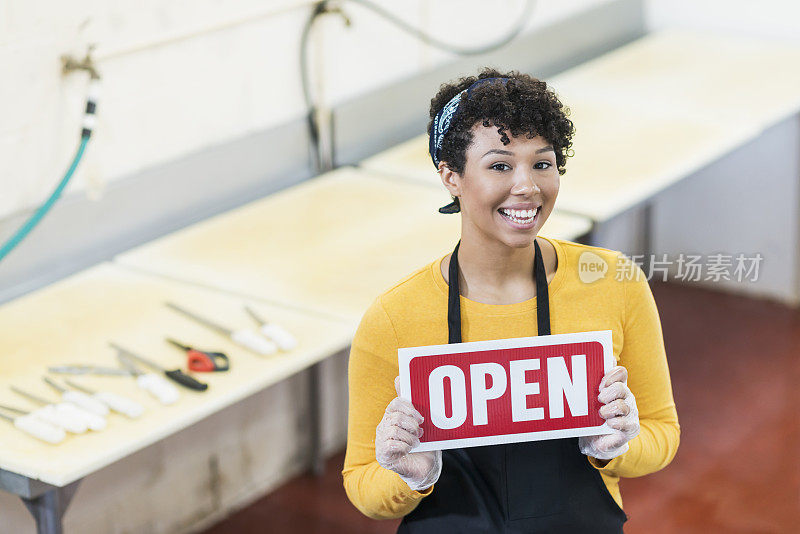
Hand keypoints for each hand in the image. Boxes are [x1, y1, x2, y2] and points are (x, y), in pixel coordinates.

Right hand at [375, 376, 441, 490]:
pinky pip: (391, 444)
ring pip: (394, 430)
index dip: (410, 409)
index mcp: (392, 415)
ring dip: (410, 438)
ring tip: (416, 443)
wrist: (423, 468)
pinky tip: (408, 450)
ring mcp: (381, 440)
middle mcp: (383, 426)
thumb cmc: (422, 443)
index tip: (422, 418)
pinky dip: (404, 447)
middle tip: (420, 433)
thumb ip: (412, 403)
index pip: (396, 403)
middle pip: (396, 416)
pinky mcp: (382, 454)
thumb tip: (399, 377)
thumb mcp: (421, 422)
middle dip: (412, 425)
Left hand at [579, 365, 639, 460]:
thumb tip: (608, 358)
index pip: (621, 373)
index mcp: (617, 386)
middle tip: (599, 400)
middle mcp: (626, 397)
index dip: (611, 375)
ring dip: (608, 410)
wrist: (596, 439)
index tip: (600, 385)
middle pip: (621, 388)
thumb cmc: (592, 415)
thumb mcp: (590, 398)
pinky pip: (626, 423)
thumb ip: (596, 379)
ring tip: (601, 414)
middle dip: (608, 393)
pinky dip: (615, 423)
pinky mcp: (632, 427)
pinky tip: (609, 424)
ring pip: (622, 405)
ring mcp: (630, 412)